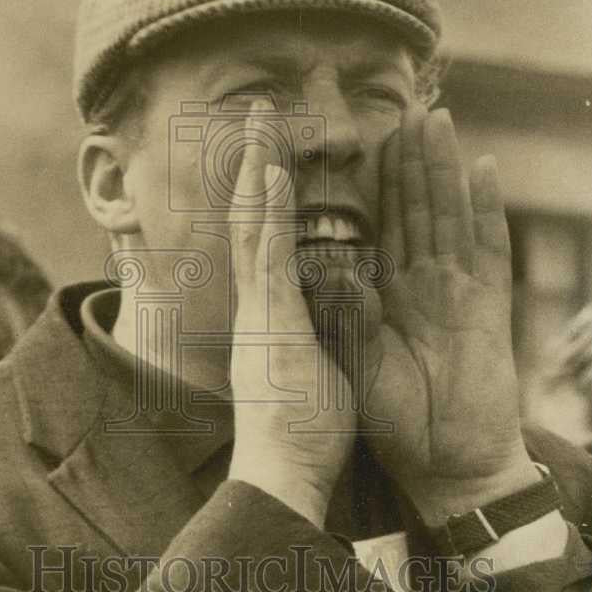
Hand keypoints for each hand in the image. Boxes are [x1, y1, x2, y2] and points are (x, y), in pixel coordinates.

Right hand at [227, 128, 355, 529]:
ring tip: (262, 124)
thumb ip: (321, 329)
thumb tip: (335, 304)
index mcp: (275, 310)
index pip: (273, 238)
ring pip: (256, 225)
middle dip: (257, 166)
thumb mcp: (316, 367)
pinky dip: (270, 213)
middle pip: (257, 219)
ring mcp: (260, 308)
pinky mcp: (269, 322)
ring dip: (259, 172)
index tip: (275, 154)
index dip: (272, 194)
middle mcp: (261, 301)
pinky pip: (270, 257)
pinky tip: (273, 174)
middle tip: (259, 118)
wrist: (282, 474)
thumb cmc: (301, 428)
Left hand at [361, 105, 538, 525]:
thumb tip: (334, 267)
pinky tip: (482, 169)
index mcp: (387, 297)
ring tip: (437, 119)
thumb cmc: (400, 424)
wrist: (451, 468)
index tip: (365, 141)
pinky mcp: (490, 307)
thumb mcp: (362, 366)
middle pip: (414, 209)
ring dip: (443, 169)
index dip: (373, 185)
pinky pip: (489, 249)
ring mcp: (459, 292)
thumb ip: (350, 316)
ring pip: (448, 216)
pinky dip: (486, 209)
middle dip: (410, 160)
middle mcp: (422, 286)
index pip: (376, 227)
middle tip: (406, 109)